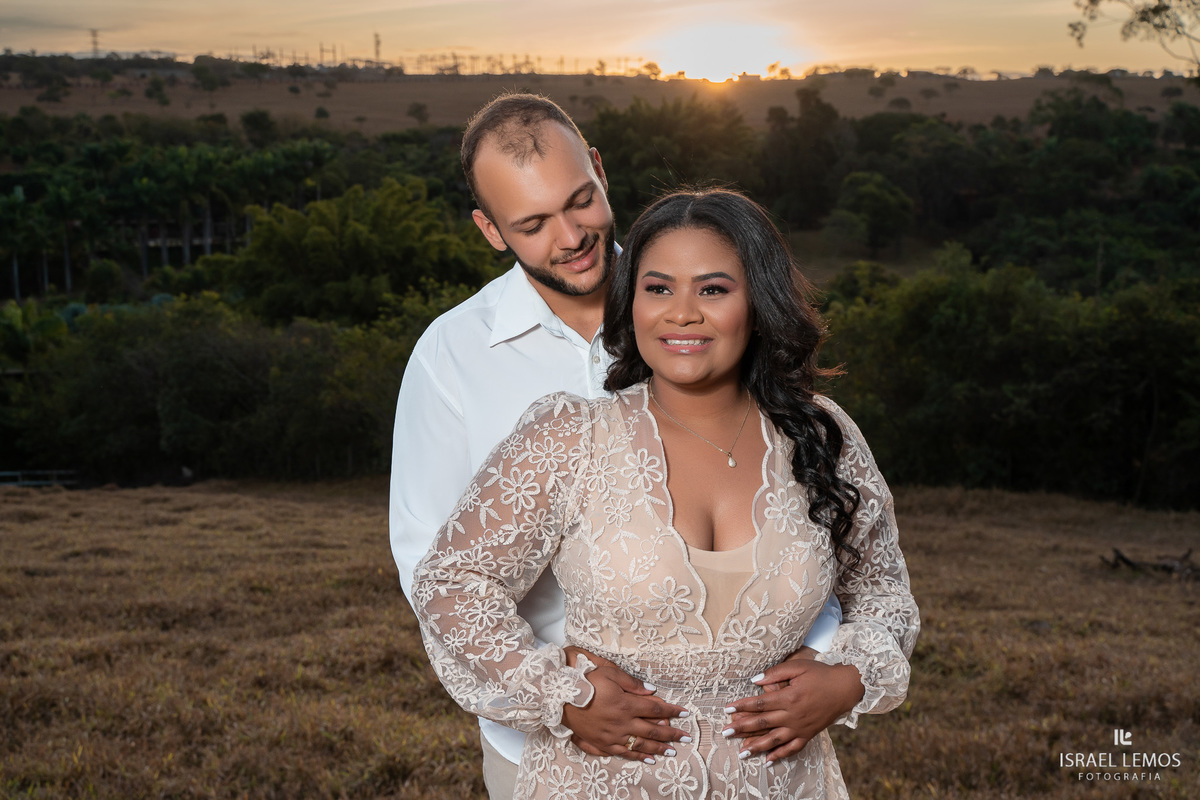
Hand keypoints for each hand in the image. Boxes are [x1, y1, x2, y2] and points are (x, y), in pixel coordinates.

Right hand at [562, 646, 689, 761]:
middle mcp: (622, 723)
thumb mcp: (610, 672)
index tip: (685, 714)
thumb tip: (652, 691)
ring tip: (673, 751)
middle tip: (687, 737)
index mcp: (625, 704)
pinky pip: (624, 752)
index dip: (672, 712)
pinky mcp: (602, 743)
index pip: (655, 710)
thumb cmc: (585, 681)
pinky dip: (638, 756)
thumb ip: (633, 683)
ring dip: (659, 749)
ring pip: (641, 745)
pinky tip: (649, 759)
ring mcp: (612, 736)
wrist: (559, 696)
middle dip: (672, 734)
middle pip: (653, 731)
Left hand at [723, 657, 863, 763]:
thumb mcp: (797, 666)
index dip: (742, 705)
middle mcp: (792, 715)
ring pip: (774, 740)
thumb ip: (775, 673)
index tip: (727, 708)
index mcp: (788, 697)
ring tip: (741, 753)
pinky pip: (792, 749)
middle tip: (726, 732)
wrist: (845, 688)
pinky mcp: (808, 734)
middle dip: (742, 727)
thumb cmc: (820, 674)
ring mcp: (800, 727)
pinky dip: (780, 755)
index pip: (760, 703)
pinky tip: (767, 760)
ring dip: (756, 746)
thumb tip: (754, 680)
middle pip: (762, 723)